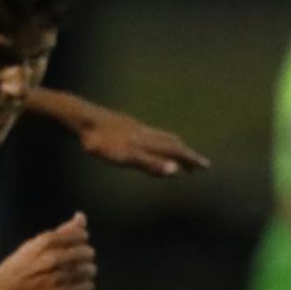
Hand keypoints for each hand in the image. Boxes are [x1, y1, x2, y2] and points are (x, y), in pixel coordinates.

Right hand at [0, 212, 95, 289]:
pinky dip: (87, 286)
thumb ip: (61, 231)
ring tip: (83, 271)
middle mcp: (51, 259)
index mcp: (44, 242)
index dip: (83, 238)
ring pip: (88, 270)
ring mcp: (55, 278)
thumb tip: (82, 216)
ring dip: (88, 270)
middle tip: (83, 257)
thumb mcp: (36, 243)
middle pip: (85, 252)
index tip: (82, 240)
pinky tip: (81, 284)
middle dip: (87, 254)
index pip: (78, 235)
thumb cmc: (20, 264)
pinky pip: (85, 288)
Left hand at [78, 112, 209, 177]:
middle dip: (186, 154)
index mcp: (148, 142)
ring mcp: (137, 128)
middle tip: (198, 164)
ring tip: (180, 152)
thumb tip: (176, 170)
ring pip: (162, 137)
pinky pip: (151, 134)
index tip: (206, 166)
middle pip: (172, 143)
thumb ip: (150, 164)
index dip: (190, 159)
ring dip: (174, 147)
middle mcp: (146, 133)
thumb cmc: (102, 142)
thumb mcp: (126, 157)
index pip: (175, 151)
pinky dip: (160, 141)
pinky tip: (152, 142)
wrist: (84, 119)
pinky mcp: (127, 126)